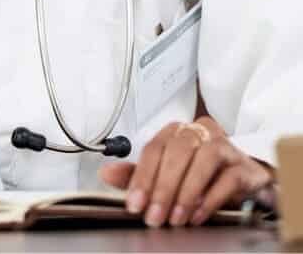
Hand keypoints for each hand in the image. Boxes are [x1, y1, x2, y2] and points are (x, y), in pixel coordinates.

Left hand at [97, 117, 274, 227]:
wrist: (244, 180)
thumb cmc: (201, 175)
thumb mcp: (167, 175)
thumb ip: (139, 175)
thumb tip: (106, 173)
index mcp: (176, 132)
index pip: (154, 148)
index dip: (142, 177)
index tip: (134, 204)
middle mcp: (199, 132)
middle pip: (178, 151)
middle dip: (163, 187)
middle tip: (155, 217)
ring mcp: (225, 146)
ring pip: (204, 159)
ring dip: (187, 192)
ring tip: (176, 218)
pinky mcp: (244, 166)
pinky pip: (228, 177)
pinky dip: (211, 198)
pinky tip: (198, 215)